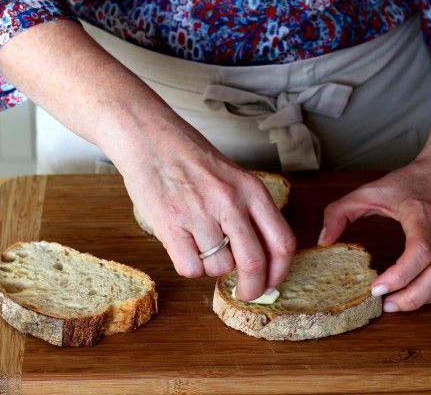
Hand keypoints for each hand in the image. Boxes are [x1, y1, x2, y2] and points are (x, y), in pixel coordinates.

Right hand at [0, 20, 295, 301]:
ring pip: (219, 268)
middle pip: (255, 263)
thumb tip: (259, 257)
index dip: (280, 271)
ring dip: (212, 268)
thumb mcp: (233, 176)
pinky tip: (183, 247)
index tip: (271, 282)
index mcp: (252, 189)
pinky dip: (189, 266)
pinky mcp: (171, 225)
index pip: (282, 242)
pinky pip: (190, 268)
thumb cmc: (190, 157)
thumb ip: (249, 211)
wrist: (148, 137)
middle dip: (253, 288)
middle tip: (245, 293)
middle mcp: (231, 202)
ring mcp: (200, 214)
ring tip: (200, 246)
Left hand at [318, 148, 430, 310]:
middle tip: (386, 305)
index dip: (399, 275)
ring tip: (402, 302)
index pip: (419, 251)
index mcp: (422, 213)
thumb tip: (323, 241)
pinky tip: (429, 294)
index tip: (376, 288)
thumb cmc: (411, 181)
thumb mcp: (370, 190)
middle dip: (412, 296)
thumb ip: (340, 212)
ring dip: (430, 298)